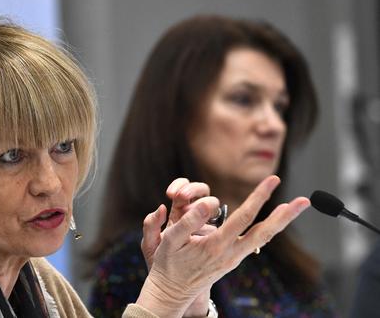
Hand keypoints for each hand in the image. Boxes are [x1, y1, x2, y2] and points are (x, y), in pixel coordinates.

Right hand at [136, 175, 310, 317]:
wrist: (171, 292)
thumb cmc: (168, 263)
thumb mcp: (169, 241)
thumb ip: (188, 221)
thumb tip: (208, 203)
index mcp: (215, 246)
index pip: (243, 218)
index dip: (259, 197)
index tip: (272, 180)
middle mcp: (230, 255)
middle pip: (265, 233)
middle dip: (285, 215)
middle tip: (305, 201)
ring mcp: (233, 260)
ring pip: (263, 239)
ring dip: (281, 222)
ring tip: (295, 207)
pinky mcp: (232, 261)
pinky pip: (255, 243)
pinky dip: (268, 230)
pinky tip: (274, 222)